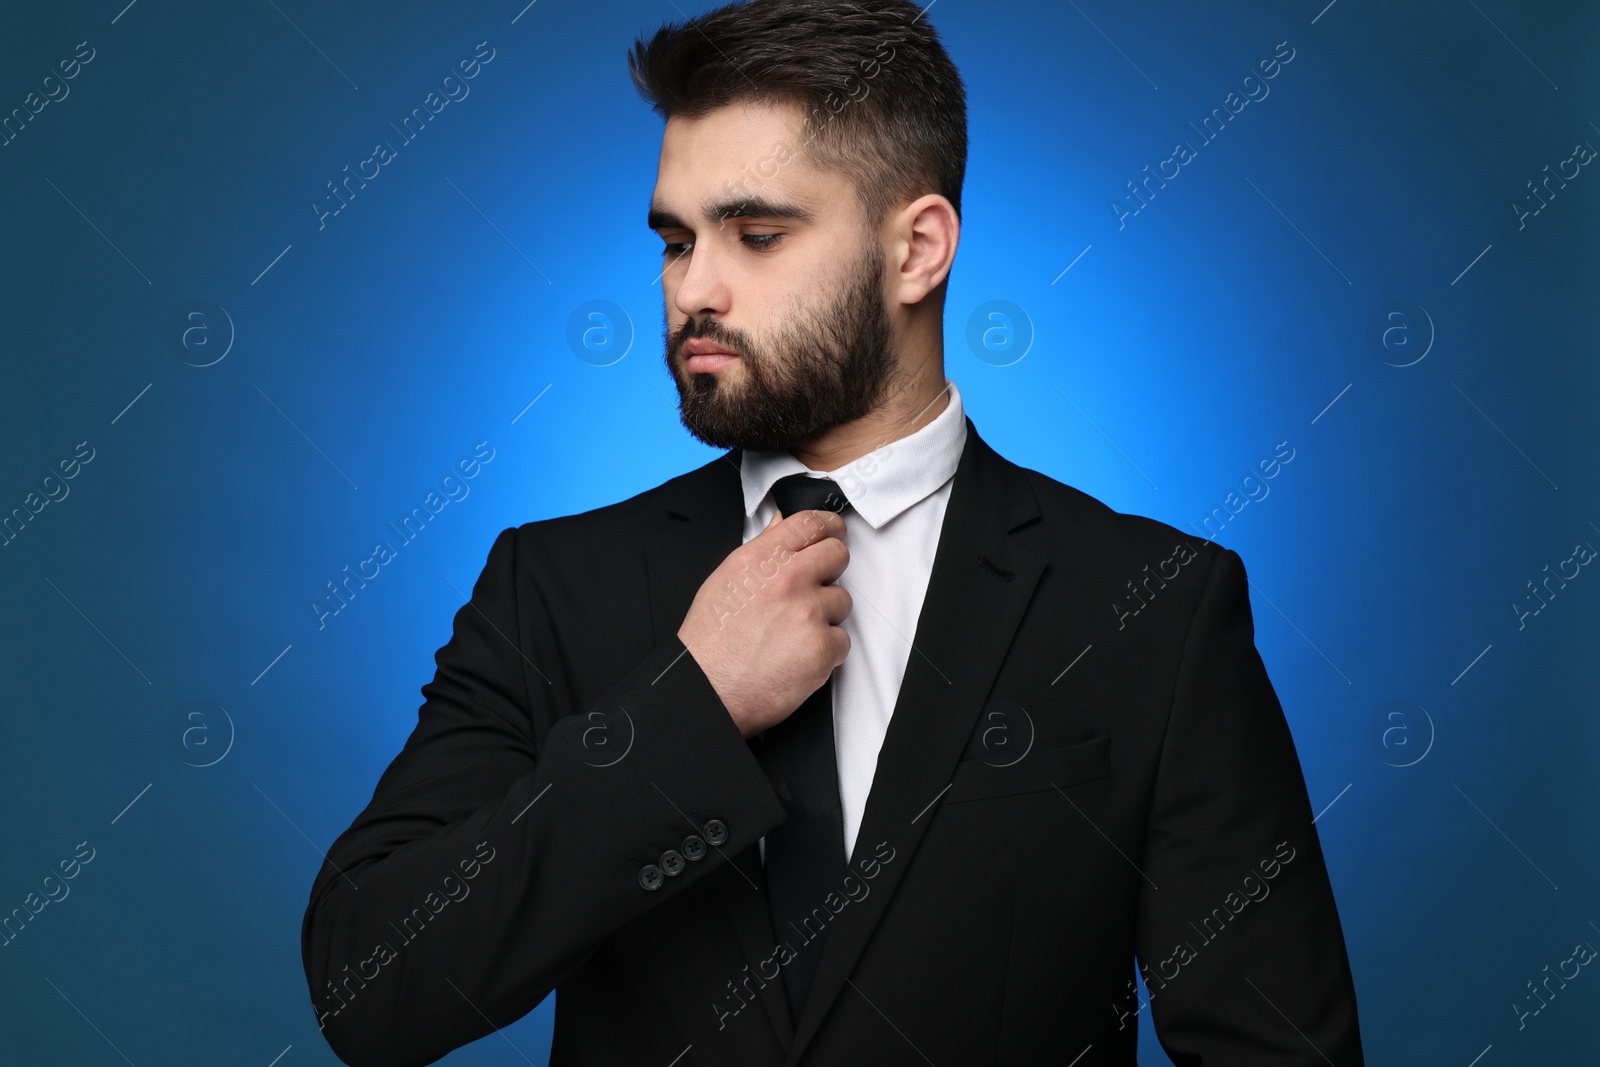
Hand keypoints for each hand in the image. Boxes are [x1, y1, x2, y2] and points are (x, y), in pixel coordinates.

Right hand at [678, 507, 851, 738]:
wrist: (706, 690)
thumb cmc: (709, 643)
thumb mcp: (726, 580)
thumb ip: (762, 550)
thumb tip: (781, 525)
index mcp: (761, 559)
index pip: (811, 523)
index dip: (830, 527)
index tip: (834, 533)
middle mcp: (787, 579)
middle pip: (838, 556)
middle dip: (830, 573)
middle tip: (811, 593)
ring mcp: (807, 612)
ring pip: (842, 601)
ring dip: (826, 617)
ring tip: (793, 634)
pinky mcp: (822, 647)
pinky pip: (842, 640)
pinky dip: (826, 652)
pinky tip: (797, 658)